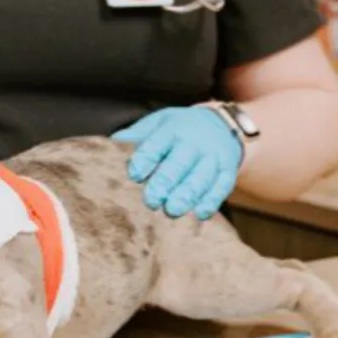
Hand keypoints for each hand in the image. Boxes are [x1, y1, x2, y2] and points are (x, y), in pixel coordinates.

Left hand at [112, 107, 243, 219]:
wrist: (221, 125)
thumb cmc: (178, 129)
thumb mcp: (157, 124)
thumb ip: (136, 136)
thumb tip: (110, 145)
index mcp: (172, 129)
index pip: (157, 144)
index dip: (145, 159)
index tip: (135, 175)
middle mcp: (194, 143)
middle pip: (179, 163)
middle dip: (165, 182)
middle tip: (151, 201)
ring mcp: (213, 157)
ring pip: (201, 177)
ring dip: (187, 195)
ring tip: (173, 210)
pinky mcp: (228, 171)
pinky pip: (221, 186)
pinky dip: (211, 201)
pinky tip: (200, 214)